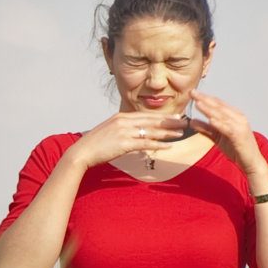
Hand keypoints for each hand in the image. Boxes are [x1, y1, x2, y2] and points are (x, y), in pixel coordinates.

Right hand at [68, 112, 186, 168]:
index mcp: (121, 117)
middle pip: (152, 120)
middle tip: (184, 121)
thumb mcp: (109, 131)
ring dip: (168, 132)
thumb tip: (133, 132)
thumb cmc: (95, 145)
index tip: (174, 116)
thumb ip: (122, 129)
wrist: (82, 152)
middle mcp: (124, 121)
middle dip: (169, 121)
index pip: (146, 115)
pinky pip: (145, 143)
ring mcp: (124, 131)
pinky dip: (158, 144)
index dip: (161, 116)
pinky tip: (169, 146)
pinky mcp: (124, 143)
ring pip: (151, 130)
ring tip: (181, 132)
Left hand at [188, 91, 265, 175]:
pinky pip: (227, 128)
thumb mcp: (218, 137)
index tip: (193, 93)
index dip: (205, 98)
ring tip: (198, 103)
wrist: (251, 163)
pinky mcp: (240, 136)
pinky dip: (219, 123)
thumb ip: (206, 129)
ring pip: (222, 115)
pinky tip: (210, 120)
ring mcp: (240, 126)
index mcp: (234, 116)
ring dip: (210, 109)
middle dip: (205, 99)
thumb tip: (192, 121)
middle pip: (219, 106)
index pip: (218, 104)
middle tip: (192, 93)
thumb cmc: (237, 149)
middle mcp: (238, 118)